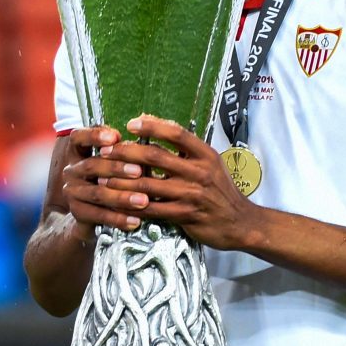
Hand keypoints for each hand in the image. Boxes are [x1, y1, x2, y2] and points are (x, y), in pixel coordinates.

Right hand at [59, 126, 151, 240]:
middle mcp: (72, 170)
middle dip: (117, 167)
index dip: (94, 135)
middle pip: (91, 165)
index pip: (78, 137)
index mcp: (78, 152)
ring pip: (97, 193)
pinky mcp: (77, 212)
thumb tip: (145, 144)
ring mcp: (72, 192)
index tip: (114, 137)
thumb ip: (121, 152)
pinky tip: (135, 220)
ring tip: (143, 200)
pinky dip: (118, 218)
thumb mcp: (110, 163)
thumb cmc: (107, 181)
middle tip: (139, 171)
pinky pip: (99, 215)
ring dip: (122, 197)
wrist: (87, 215)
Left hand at [98, 115, 257, 249]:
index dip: (152, 126)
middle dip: (126, 152)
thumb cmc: (220, 190)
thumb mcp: (209, 163)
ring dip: (122, 181)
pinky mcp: (185, 215)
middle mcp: (199, 172)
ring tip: (104, 178)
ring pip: (148, 184)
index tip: (131, 124)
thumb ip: (184, 148)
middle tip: (107, 152)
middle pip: (156, 156)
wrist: (240, 223)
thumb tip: (152, 123)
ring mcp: (192, 194)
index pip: (176, 133)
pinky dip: (133, 206)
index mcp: (205, 154)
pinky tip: (119, 203)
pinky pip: (153, 209)